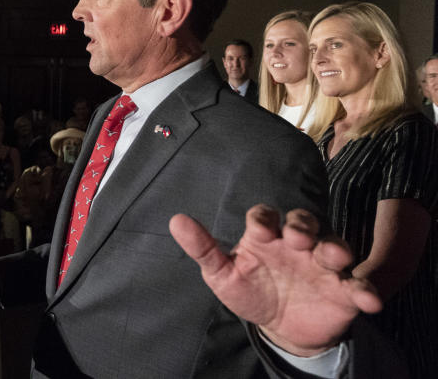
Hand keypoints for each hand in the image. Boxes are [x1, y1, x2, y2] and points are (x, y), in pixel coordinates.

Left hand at [169, 204, 381, 356]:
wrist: (282, 327)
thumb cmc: (251, 290)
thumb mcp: (222, 274)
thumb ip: (203, 249)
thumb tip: (176, 220)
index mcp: (267, 236)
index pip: (265, 216)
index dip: (264, 219)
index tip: (259, 230)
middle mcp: (297, 244)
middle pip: (304, 222)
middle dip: (302, 225)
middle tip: (297, 237)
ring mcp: (322, 265)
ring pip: (335, 246)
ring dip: (336, 249)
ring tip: (335, 258)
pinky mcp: (344, 290)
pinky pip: (360, 286)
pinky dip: (366, 291)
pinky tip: (367, 300)